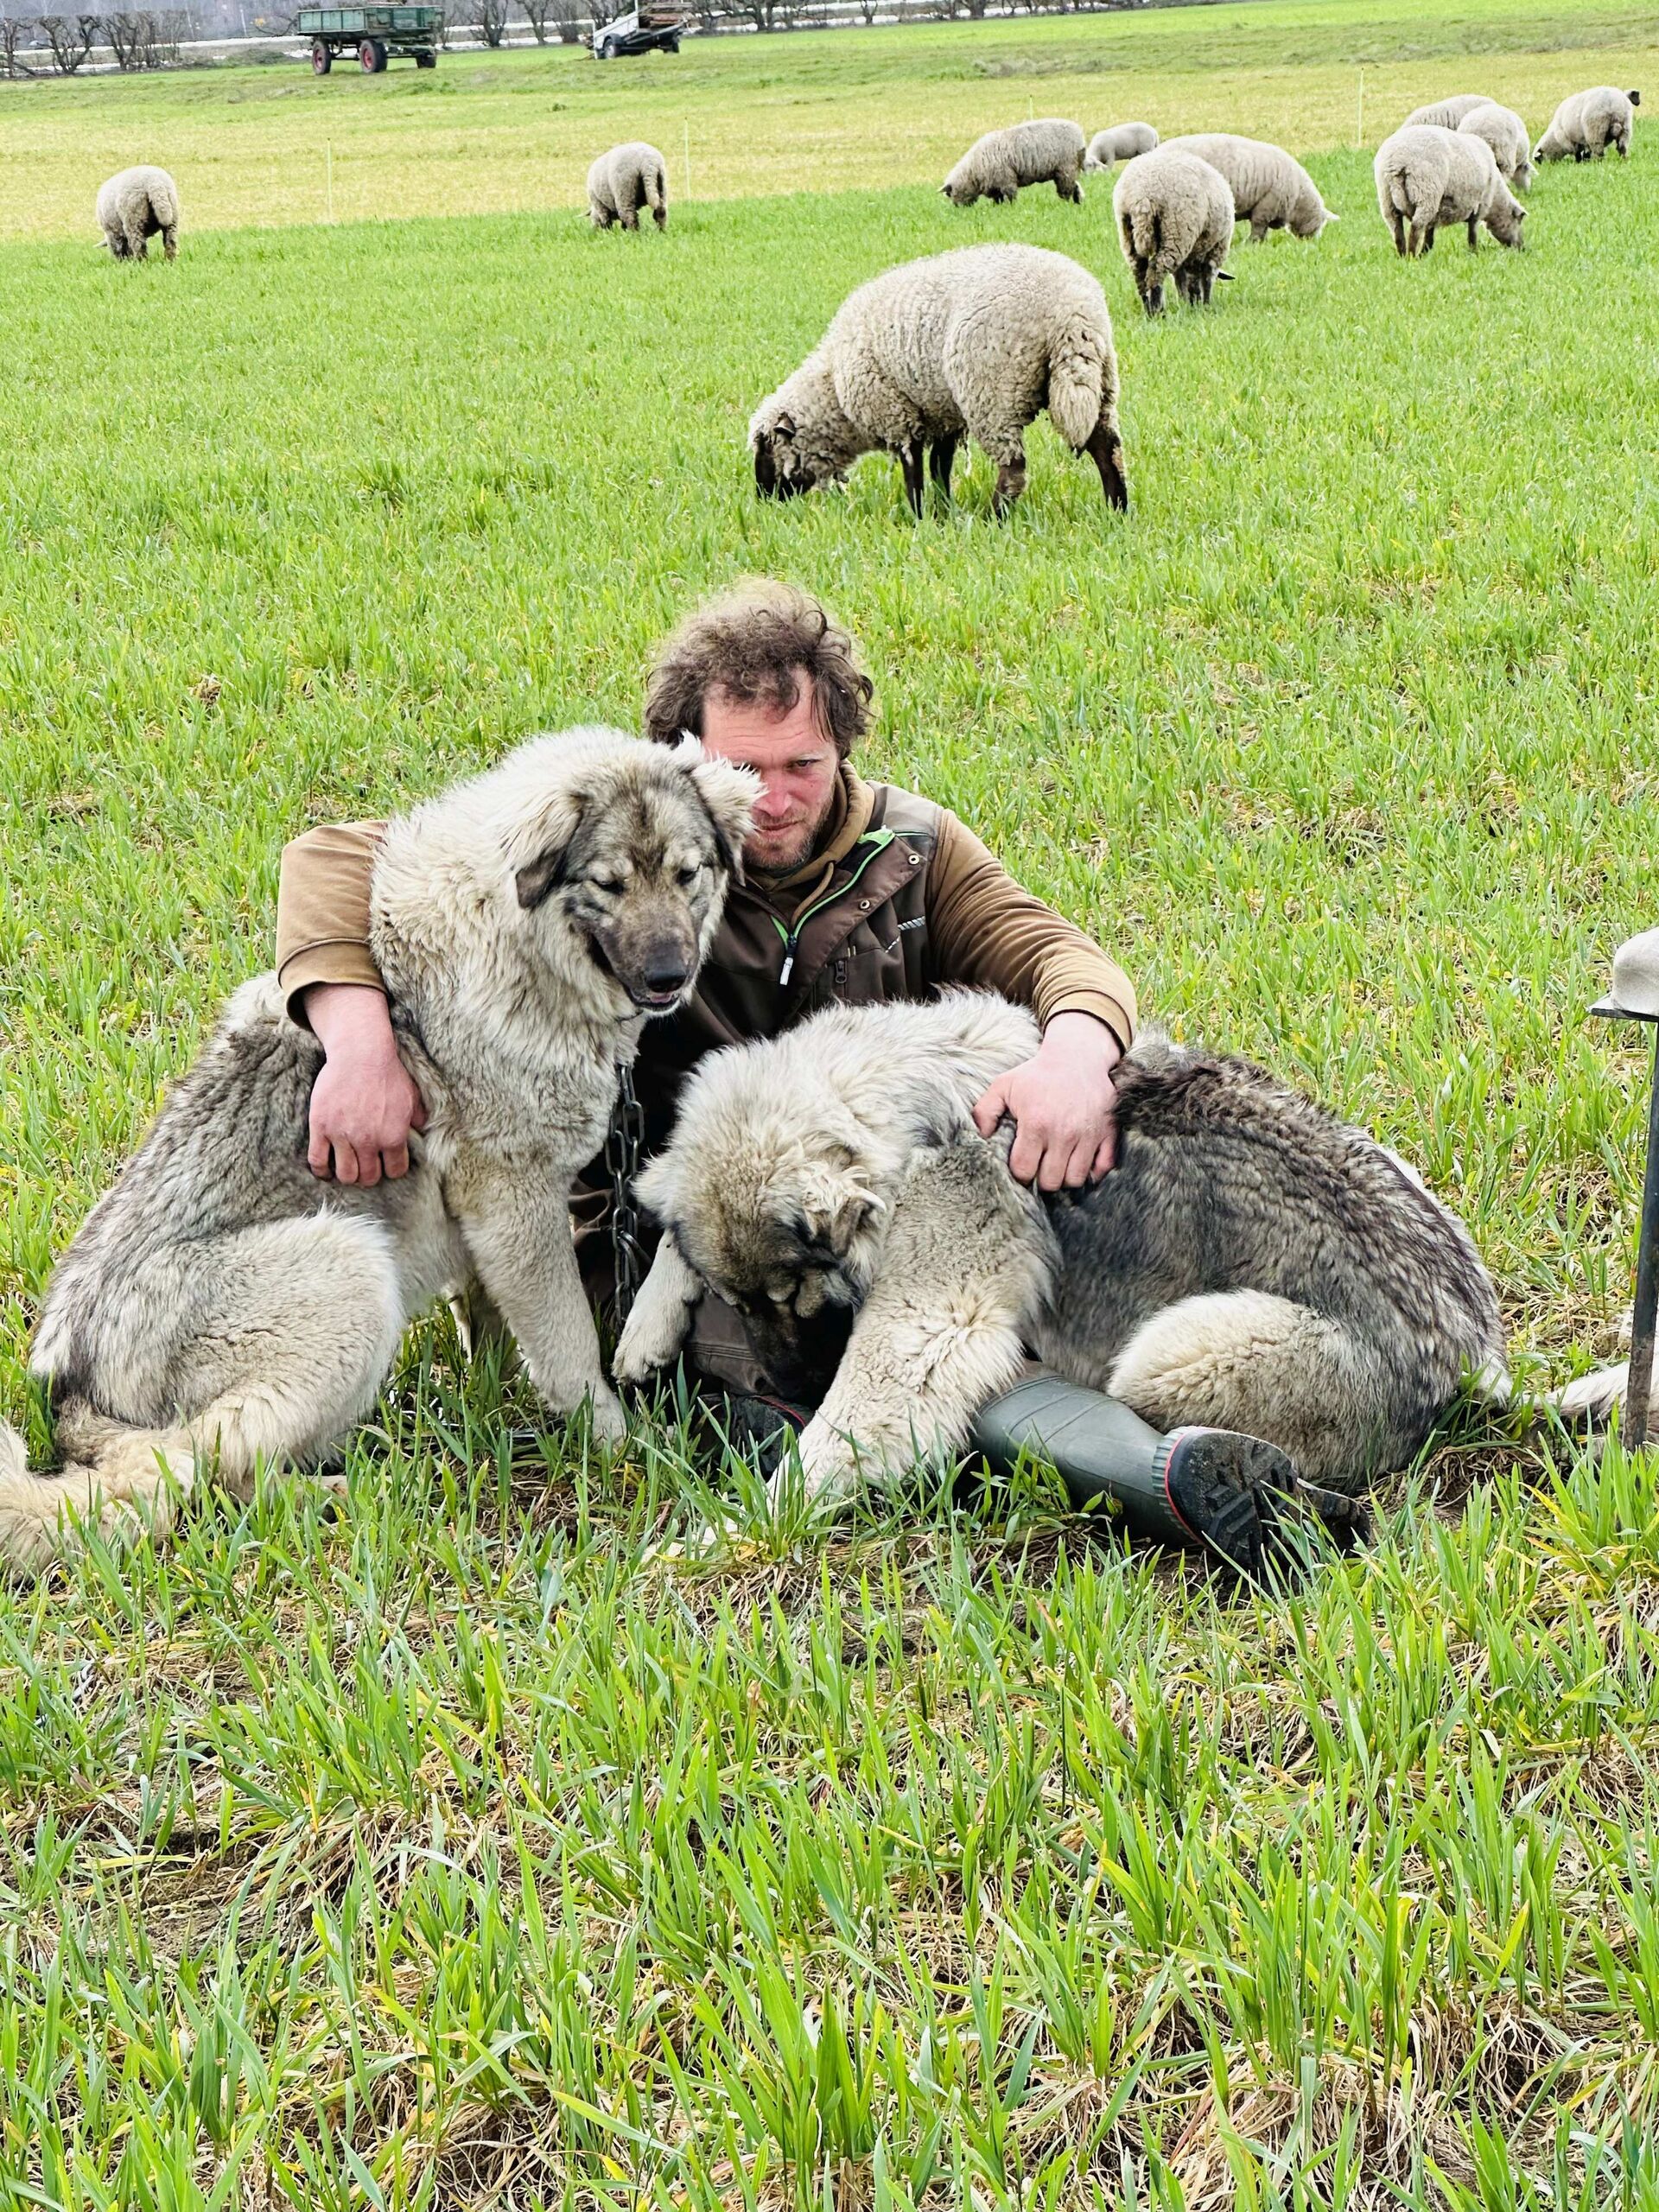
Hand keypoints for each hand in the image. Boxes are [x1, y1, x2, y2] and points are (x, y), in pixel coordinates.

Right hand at [304, 983, 426, 1185]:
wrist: (360, 1053)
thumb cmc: (388, 1073)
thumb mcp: (411, 1096)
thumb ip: (418, 1117)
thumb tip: (422, 1130)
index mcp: (394, 1137)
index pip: (395, 1171)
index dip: (391, 1169)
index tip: (385, 1164)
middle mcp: (369, 1141)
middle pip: (368, 1177)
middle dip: (369, 1175)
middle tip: (365, 1166)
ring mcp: (343, 1135)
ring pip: (345, 1174)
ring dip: (348, 1175)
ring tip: (347, 1167)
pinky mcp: (321, 1127)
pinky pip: (317, 1160)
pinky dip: (321, 1170)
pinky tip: (325, 1169)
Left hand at [972, 1010, 1122, 1191]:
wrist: (1077, 1056)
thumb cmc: (1038, 1074)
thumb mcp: (1004, 1085)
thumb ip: (984, 1111)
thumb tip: (981, 1137)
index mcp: (1036, 1124)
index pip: (1024, 1170)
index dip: (1019, 1172)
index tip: (1021, 1163)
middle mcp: (1064, 1133)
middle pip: (1051, 1181)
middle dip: (1041, 1177)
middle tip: (1039, 1164)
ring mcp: (1089, 1135)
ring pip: (1075, 1179)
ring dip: (1064, 1175)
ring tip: (1057, 1162)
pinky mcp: (1108, 1133)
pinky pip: (1103, 1167)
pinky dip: (1092, 1170)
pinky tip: (1079, 1159)